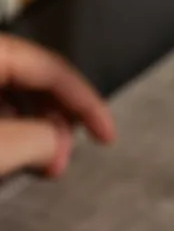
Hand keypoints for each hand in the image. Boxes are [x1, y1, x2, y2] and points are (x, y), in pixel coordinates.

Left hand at [0, 34, 114, 177]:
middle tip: (64, 157)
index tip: (107, 135)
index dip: (88, 104)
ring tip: (38, 162)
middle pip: (33, 80)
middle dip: (57, 121)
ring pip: (11, 95)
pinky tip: (11, 156)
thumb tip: (59, 143)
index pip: (53, 68)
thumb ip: (41, 141)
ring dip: (34, 130)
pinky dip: (9, 130)